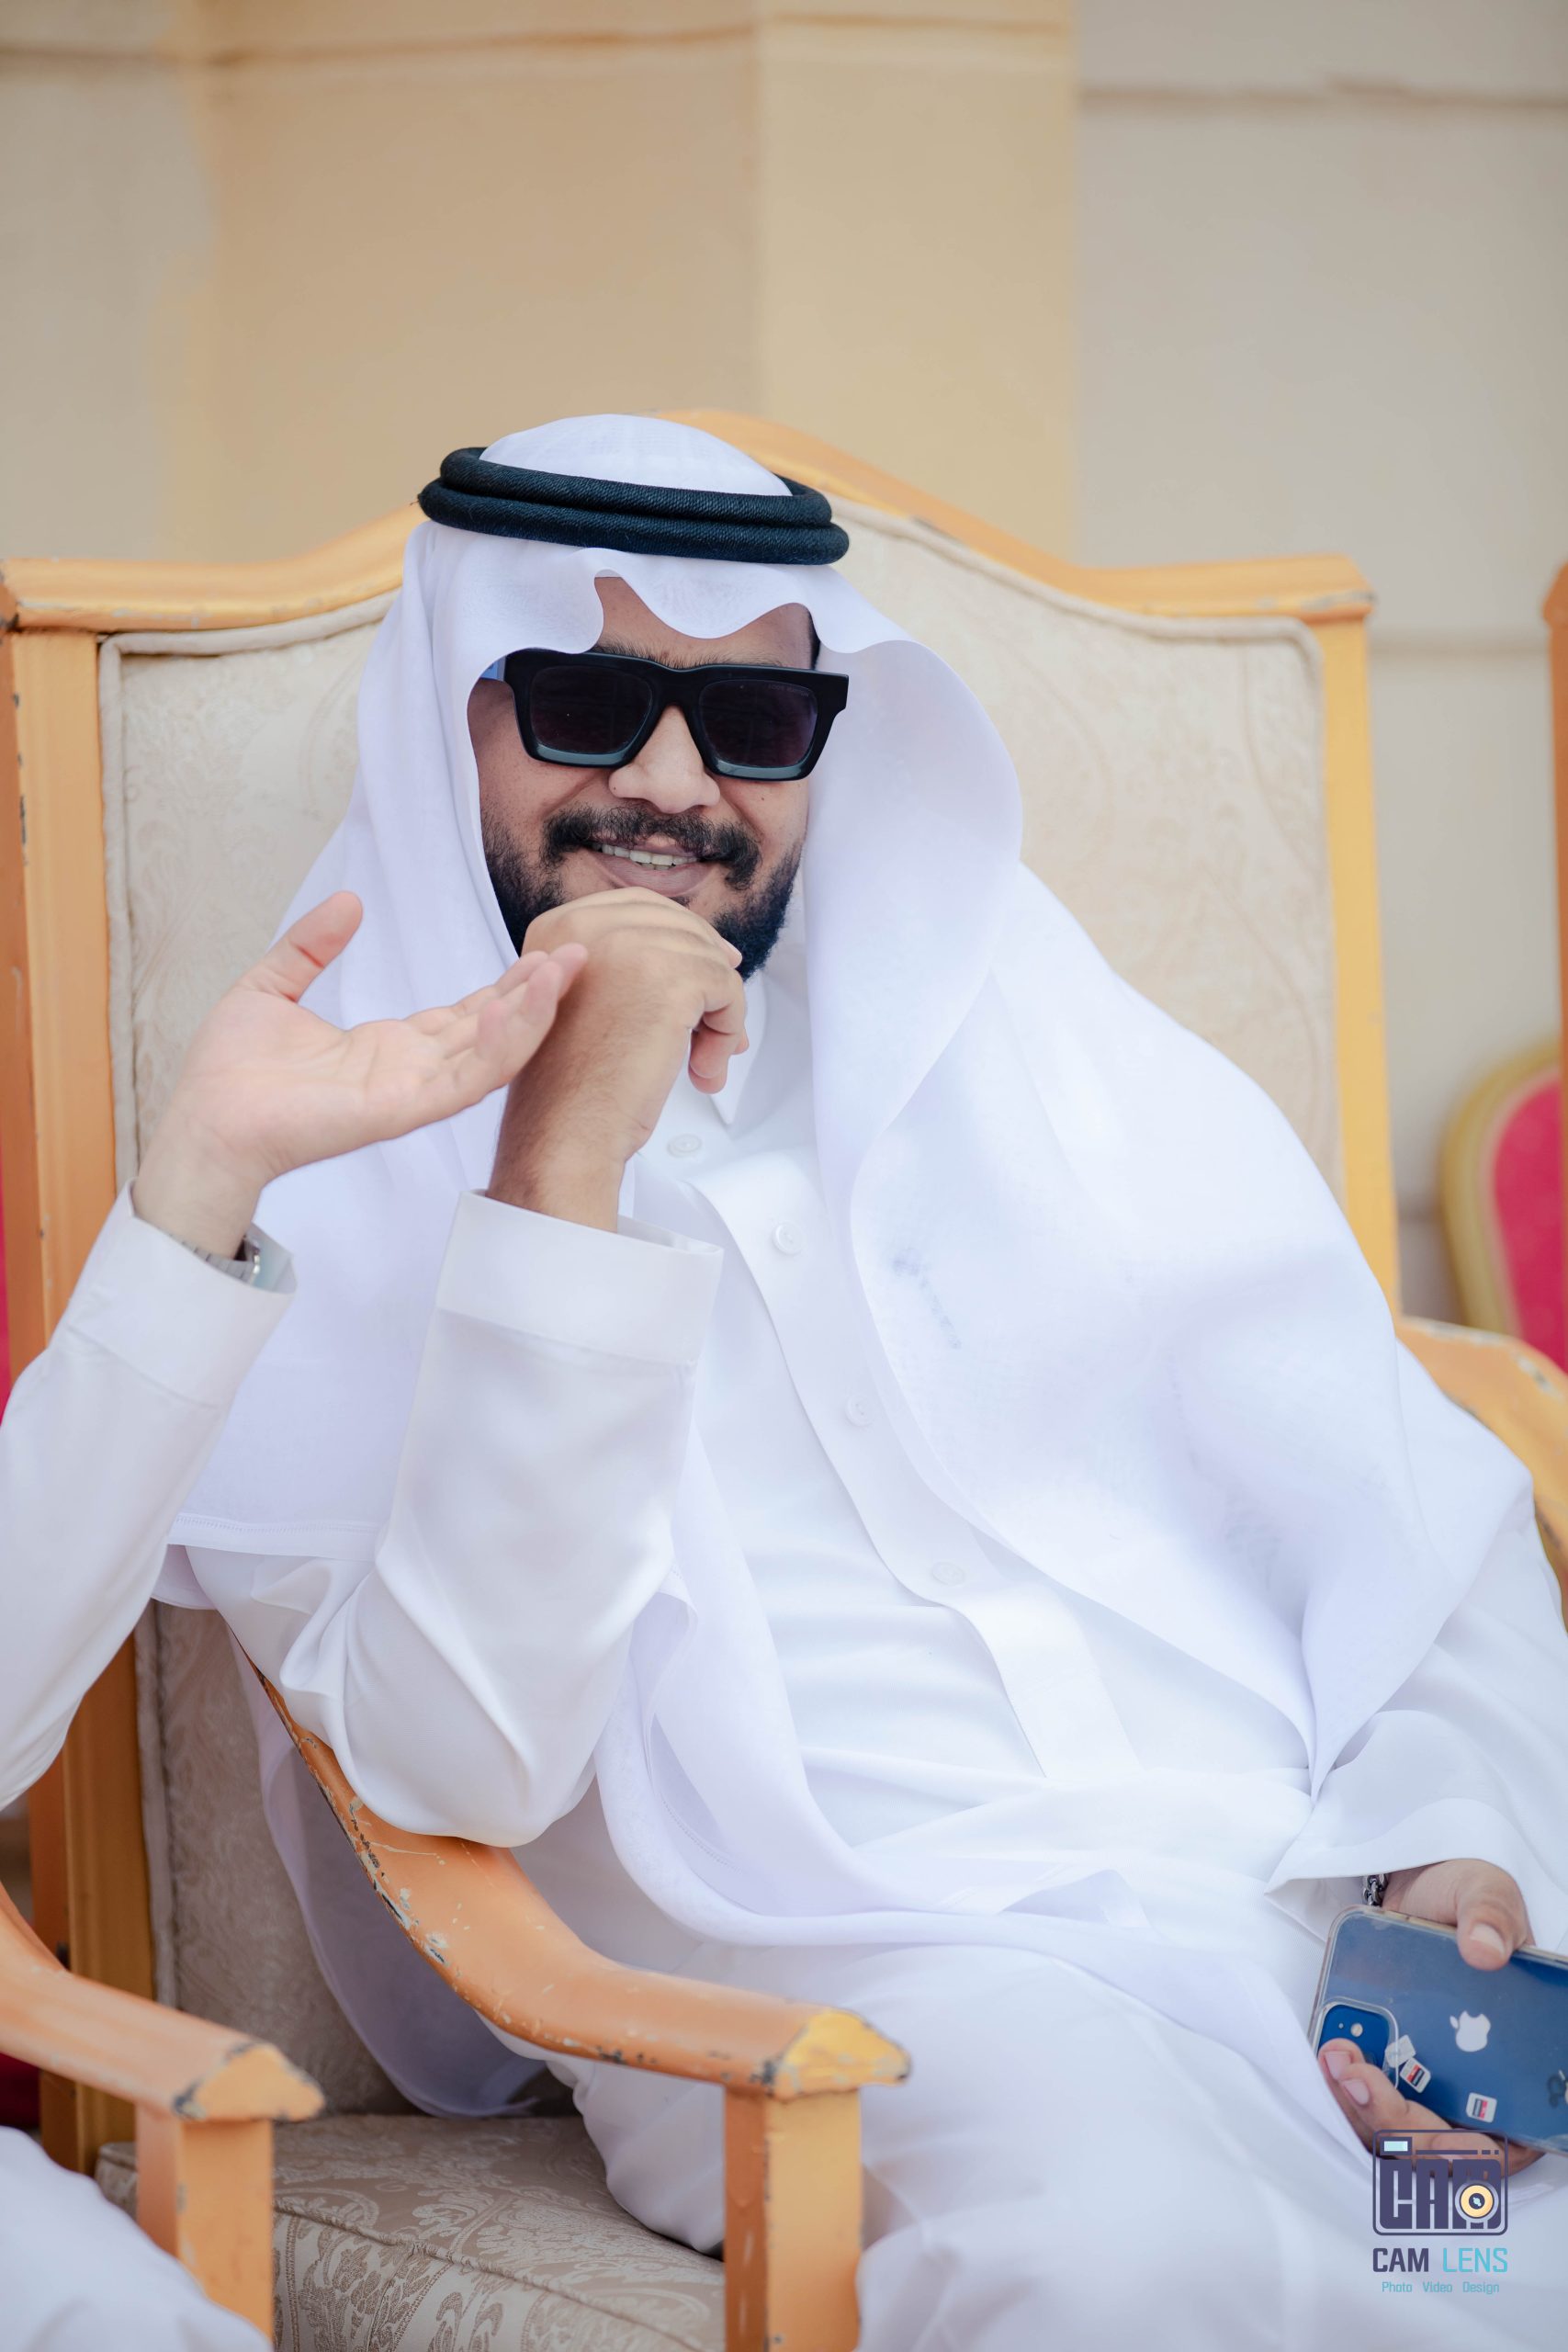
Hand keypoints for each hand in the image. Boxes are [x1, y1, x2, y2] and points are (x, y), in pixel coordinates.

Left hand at [132, 891, 585, 1258]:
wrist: (203, 1121)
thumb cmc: (229, 1074)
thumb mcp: (272, 987)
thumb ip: (311, 946)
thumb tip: (349, 901)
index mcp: (385, 1049)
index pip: (461, 1016)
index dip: (502, 985)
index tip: (539, 954)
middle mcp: (407, 1073)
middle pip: (488, 1031)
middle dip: (534, 995)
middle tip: (575, 955)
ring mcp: (408, 1094)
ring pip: (489, 1055)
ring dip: (529, 1014)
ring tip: (561, 971)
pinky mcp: (399, 1111)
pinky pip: (462, 1080)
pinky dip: (495, 1045)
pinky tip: (516, 1008)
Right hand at [487, 888, 746, 1230]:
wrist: (563, 1132)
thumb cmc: (571, 1086)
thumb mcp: (585, 1002)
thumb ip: (626, 967)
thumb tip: (714, 953)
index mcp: (560, 927)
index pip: (641, 908)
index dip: (684, 938)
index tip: (711, 969)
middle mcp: (589, 925)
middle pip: (682, 928)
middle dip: (707, 975)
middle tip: (718, 1026)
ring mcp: (630, 947)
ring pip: (710, 961)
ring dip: (718, 1016)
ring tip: (701, 1063)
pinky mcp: (670, 979)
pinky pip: (728, 988)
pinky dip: (728, 1030)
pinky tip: (704, 1070)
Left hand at [1319, 1858, 1542, 2172]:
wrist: (1420, 1889)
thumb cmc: (1466, 1902)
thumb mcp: (1487, 1894)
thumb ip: (1491, 1916)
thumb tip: (1484, 1949)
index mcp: (1522, 2071)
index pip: (1502, 2148)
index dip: (1469, 2155)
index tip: (1432, 2126)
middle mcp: (1480, 2093)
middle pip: (1440, 2149)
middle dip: (1395, 2124)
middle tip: (1356, 2073)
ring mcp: (1432, 2087)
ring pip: (1396, 2136)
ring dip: (1361, 2111)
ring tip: (1335, 2057)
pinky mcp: (1392, 2072)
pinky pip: (1366, 2106)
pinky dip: (1345, 2094)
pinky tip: (1329, 2057)